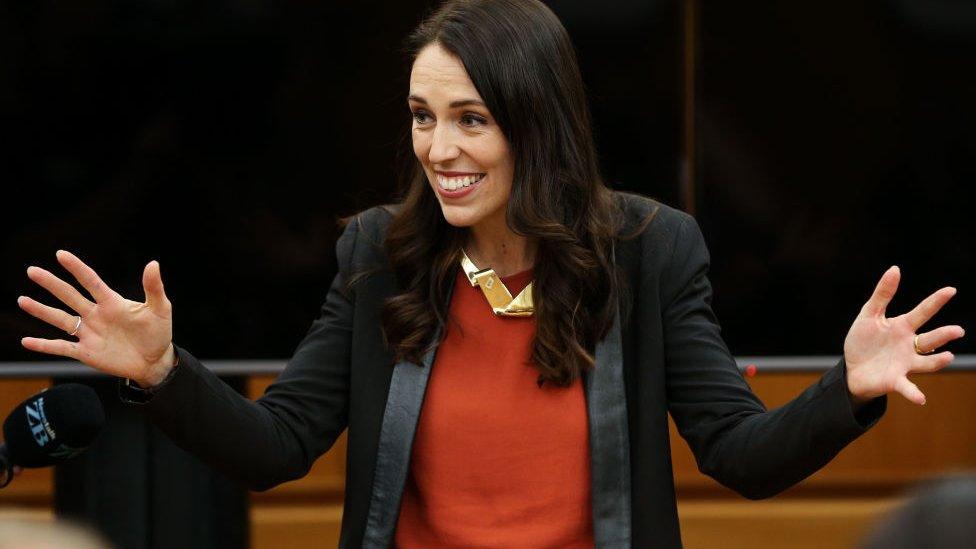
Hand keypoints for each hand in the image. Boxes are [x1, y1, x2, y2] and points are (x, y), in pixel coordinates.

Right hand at [18, 250, 175, 386]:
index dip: (77, 268)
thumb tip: (153, 263)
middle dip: (51, 284)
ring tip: (22, 300)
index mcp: (112, 302)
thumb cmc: (159, 333)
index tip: (61, 254)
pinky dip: (44, 345)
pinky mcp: (86, 352)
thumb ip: (154, 288)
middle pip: (70, 296)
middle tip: (32, 271)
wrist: (155, 361)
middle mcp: (96, 315)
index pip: (91, 281)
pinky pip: (61, 347)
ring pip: (61, 319)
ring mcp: (89, 333)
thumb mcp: (161, 309)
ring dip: (41, 311)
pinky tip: (27, 341)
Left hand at [844, 266, 964, 405]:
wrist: (851, 369)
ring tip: (948, 357)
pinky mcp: (895, 381)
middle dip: (944, 335)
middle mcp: (909, 346)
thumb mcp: (869, 315)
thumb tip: (895, 268)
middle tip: (957, 331)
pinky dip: (914, 393)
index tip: (951, 290)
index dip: (935, 301)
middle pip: (929, 339)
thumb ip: (882, 294)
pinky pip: (907, 387)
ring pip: (926, 363)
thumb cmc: (863, 342)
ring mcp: (905, 364)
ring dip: (938, 361)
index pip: (922, 312)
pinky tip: (921, 399)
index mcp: (902, 327)